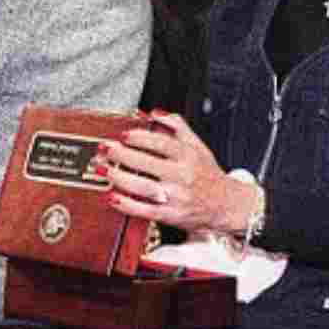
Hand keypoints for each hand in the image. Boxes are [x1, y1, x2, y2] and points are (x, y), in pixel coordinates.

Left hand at [106, 112, 257, 236]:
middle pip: (148, 163)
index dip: (140, 137)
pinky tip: (112, 197)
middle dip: (122, 155)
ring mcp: (176, 197)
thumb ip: (176, 125)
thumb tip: (153, 113)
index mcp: (188, 156)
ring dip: (120, 178)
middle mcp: (182, 175)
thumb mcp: (197, 145)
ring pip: (143, 187)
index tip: (123, 134)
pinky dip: (127, 205)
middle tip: (105, 148)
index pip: (161, 143)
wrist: (225, 204)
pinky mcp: (170, 215)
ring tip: (103, 170)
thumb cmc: (207, 174)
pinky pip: (145, 210)